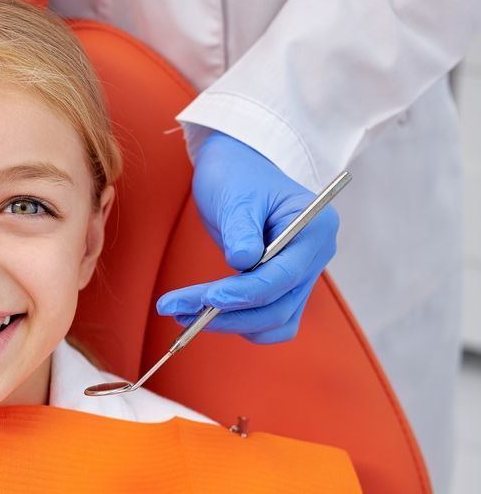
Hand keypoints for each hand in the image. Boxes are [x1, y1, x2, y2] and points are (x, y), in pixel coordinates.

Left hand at [156, 131, 338, 343]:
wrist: (236, 170)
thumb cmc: (237, 176)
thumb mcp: (236, 196)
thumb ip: (242, 230)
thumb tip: (242, 262)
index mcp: (315, 228)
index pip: (284, 276)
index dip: (245, 293)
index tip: (208, 298)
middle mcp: (315, 255)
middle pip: (278, 305)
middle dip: (228, 313)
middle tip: (178, 310)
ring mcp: (300, 274)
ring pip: (274, 320)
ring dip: (230, 323)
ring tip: (181, 312)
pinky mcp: (281, 286)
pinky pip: (267, 319)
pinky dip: (238, 322)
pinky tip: (203, 313)